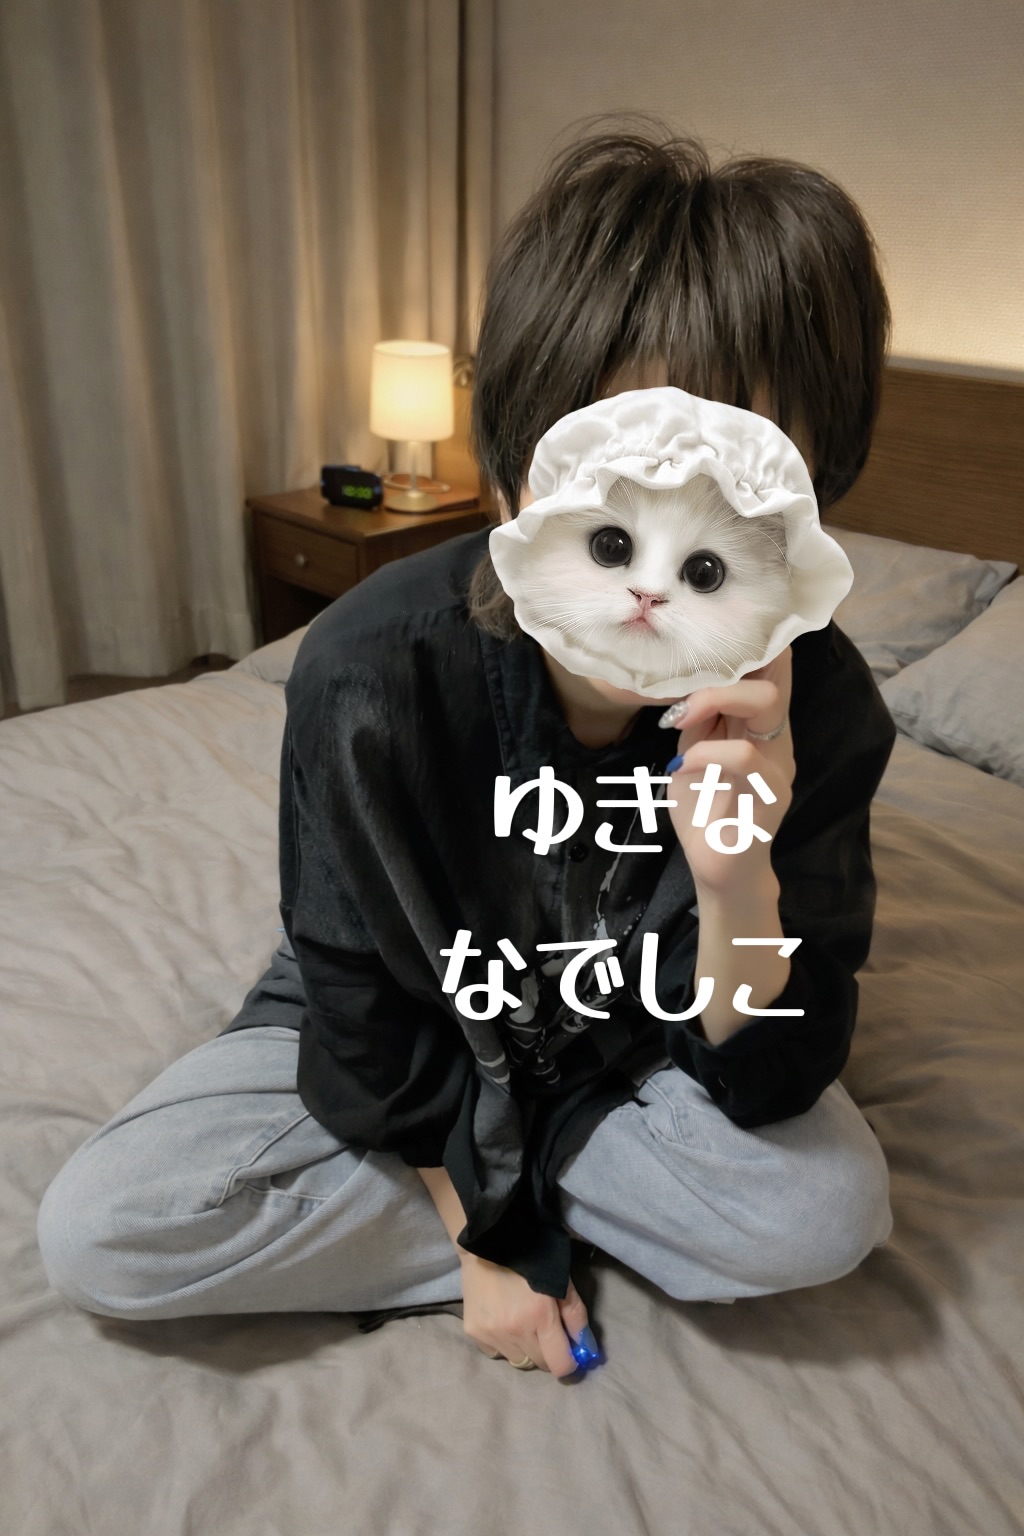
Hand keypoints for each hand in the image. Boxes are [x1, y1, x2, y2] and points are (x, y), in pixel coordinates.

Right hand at [460, 1252, 589, 1377]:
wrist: (488, 1242)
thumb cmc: (532, 1258)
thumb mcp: (562, 1281)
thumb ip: (576, 1316)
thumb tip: (586, 1349)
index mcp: (540, 1315)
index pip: (559, 1364)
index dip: (568, 1362)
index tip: (568, 1353)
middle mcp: (515, 1329)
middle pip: (539, 1364)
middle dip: (546, 1352)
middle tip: (544, 1329)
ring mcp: (491, 1332)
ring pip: (517, 1360)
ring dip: (524, 1348)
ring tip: (521, 1322)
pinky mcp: (473, 1331)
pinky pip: (496, 1353)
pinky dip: (503, 1344)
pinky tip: (502, 1321)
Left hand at [663, 648, 795, 897]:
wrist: (718, 869)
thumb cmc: (705, 809)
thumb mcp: (693, 750)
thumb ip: (697, 716)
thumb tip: (682, 675)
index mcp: (760, 725)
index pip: (772, 669)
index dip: (758, 641)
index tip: (728, 624)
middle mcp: (776, 739)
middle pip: (775, 674)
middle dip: (732, 665)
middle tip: (688, 683)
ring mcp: (778, 766)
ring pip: (767, 705)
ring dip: (715, 701)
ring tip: (679, 721)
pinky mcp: (770, 797)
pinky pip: (746, 757)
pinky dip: (708, 753)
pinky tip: (685, 764)